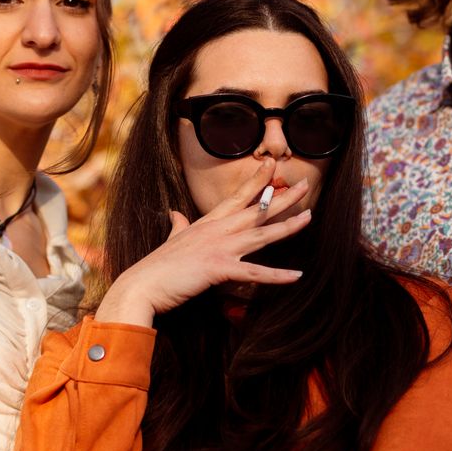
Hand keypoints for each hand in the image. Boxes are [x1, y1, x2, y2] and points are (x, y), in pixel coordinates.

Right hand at [96, 159, 311, 325]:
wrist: (142, 285)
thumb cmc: (157, 267)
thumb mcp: (171, 240)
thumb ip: (178, 225)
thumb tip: (175, 213)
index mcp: (207, 223)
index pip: (237, 197)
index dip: (256, 181)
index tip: (272, 166)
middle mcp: (216, 230)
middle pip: (257, 211)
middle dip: (283, 197)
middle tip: (306, 184)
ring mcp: (219, 248)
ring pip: (261, 235)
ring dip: (288, 227)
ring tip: (309, 217)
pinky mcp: (219, 269)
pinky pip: (254, 272)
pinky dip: (277, 275)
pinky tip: (297, 275)